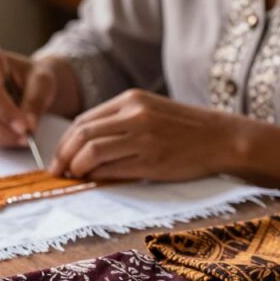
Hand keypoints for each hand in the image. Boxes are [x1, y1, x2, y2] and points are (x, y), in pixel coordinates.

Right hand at [0, 48, 71, 146]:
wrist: (29, 83)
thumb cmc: (34, 78)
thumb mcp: (42, 84)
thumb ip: (34, 103)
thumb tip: (28, 127)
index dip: (6, 112)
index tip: (24, 128)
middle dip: (2, 128)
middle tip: (25, 138)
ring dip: (0, 136)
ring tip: (22, 138)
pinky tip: (12, 137)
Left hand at [50, 89, 242, 180]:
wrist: (223, 139)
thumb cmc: (185, 130)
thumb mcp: (150, 113)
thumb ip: (120, 122)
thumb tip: (83, 147)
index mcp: (131, 100)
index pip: (84, 120)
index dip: (65, 141)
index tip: (58, 157)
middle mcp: (135, 115)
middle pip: (82, 134)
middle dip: (63, 155)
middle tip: (56, 171)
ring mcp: (143, 137)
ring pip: (92, 151)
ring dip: (76, 167)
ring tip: (74, 177)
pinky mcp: (152, 160)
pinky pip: (112, 168)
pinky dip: (96, 175)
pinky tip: (94, 180)